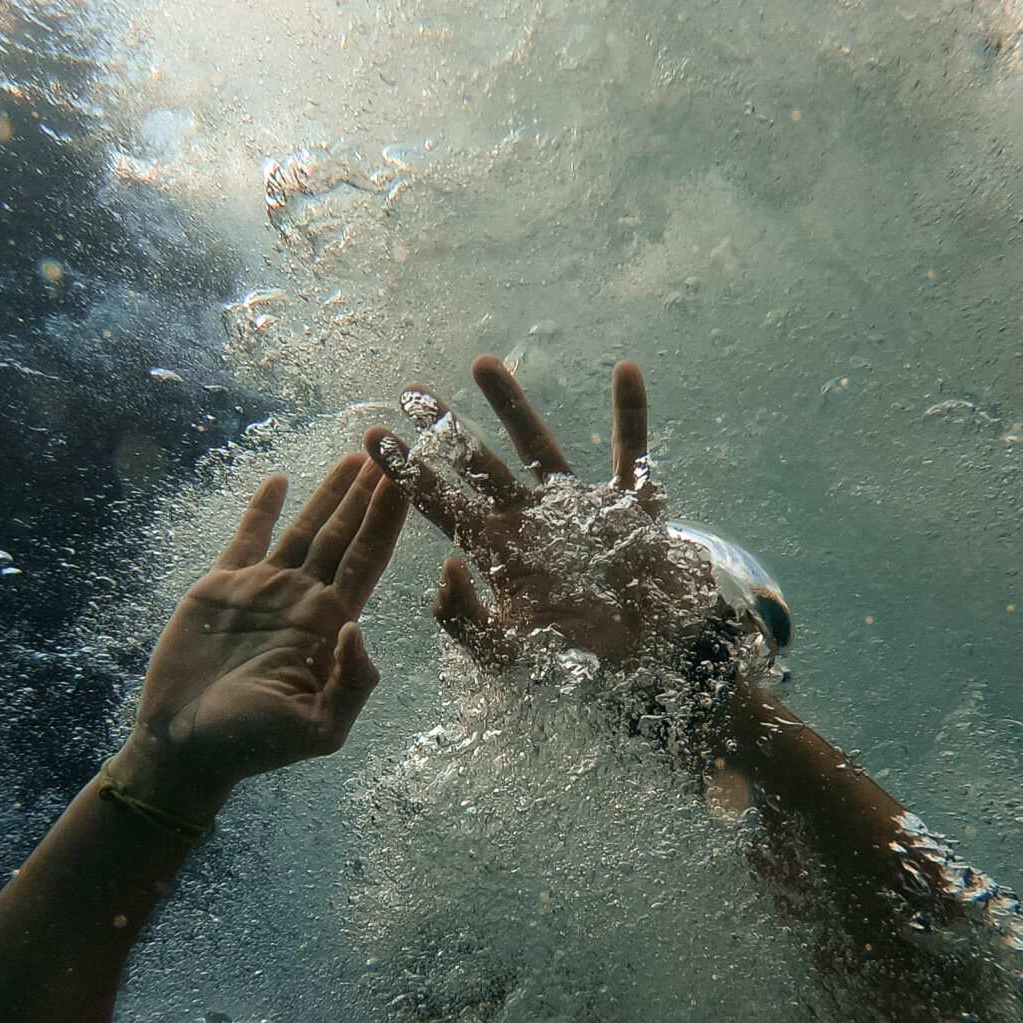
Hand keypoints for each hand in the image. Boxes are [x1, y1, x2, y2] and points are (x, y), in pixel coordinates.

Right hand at [107, 455, 406, 823]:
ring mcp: (264, 591)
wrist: (184, 749)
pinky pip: (247, 538)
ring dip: (330, 492)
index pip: (369, 558)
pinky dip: (263, 508)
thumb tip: (356, 629)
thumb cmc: (250, 747)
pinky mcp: (221, 588)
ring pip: (305, 528)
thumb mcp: (317, 730)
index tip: (410, 473)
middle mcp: (304, 600)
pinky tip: (280, 480)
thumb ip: (349, 685)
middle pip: (346, 533)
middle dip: (369, 490)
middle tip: (393, 444)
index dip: (389, 515)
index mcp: (331, 626)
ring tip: (355, 455)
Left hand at [365, 358, 701, 668]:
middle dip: (445, 428)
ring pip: (538, 444)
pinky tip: (626, 373)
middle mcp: (530, 518)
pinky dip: (631, 415)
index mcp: (499, 549)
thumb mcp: (508, 654)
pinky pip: (632, 452)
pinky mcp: (629, 504)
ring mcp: (577, 505)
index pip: (442, 505)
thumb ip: (466, 621)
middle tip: (410, 390)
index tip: (372, 438)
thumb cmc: (578, 656)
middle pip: (479, 464)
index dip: (407, 474)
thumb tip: (443, 568)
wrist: (649, 659)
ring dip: (511, 406)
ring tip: (481, 364)